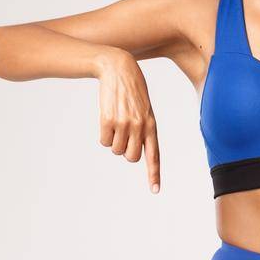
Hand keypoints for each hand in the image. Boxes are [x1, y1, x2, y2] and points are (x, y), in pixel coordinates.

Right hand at [96, 50, 160, 191]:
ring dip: (113, 141)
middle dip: (125, 151)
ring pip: (116, 150)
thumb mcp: (145, 109)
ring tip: (116, 121)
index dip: (154, 174)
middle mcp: (139, 127)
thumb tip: (132, 153)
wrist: (118, 68)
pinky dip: (103, 134)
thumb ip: (144, 130)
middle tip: (123, 136)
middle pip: (131, 157)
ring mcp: (123, 124)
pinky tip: (107, 119)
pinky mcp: (108, 120)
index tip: (155, 190)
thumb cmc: (132, 90)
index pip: (154, 155)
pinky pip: (103, 141)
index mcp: (151, 125)